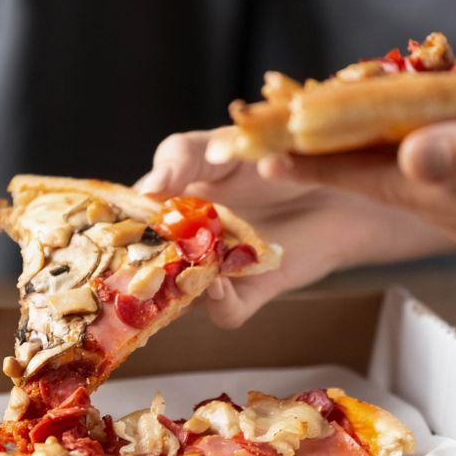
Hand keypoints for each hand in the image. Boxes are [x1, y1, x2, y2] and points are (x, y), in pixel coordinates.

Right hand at [138, 131, 455, 327]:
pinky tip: (217, 282)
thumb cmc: (281, 152)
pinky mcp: (255, 289)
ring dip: (174, 288)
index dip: (116, 227)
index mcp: (173, 203)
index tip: (110, 224)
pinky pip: (227, 311)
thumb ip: (180, 157)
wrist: (345, 178)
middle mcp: (190, 242)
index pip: (130, 221)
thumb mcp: (224, 143)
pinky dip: (218, 303)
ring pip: (182, 295)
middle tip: (130, 260)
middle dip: (136, 269)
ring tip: (175, 269)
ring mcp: (221, 269)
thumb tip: (148, 188)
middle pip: (148, 268)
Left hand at [262, 99, 455, 285]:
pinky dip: (431, 184)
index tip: (268, 154)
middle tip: (277, 151)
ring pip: (431, 205)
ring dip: (377, 179)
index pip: (391, 184)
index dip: (328, 166)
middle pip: (399, 199)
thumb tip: (412, 153)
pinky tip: (421, 169)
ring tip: (329, 153)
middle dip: (336, 173)